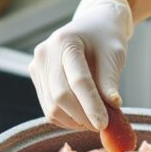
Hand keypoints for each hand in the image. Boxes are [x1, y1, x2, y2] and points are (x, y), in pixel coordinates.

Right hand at [28, 0, 133, 130]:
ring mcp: (37, 66)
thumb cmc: (105, 38)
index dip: (91, 105)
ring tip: (93, 120)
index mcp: (66, 41)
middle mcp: (45, 53)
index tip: (104, 124)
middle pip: (60, 96)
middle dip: (82, 116)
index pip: (78, 80)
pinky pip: (48, 108)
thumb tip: (112, 107)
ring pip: (51, 107)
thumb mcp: (114, 54)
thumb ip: (110, 80)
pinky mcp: (36, 78)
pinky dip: (66, 118)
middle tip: (101, 126)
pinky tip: (82, 116)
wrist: (92, 26)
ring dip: (74, 120)